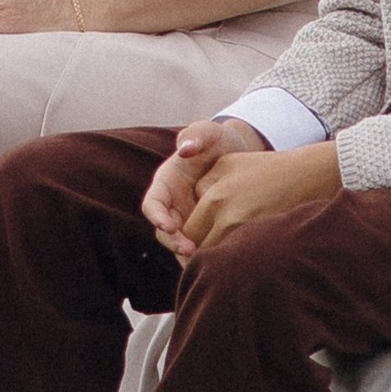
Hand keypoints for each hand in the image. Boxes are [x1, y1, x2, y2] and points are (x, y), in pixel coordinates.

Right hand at [143, 116, 271, 256]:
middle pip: (164, 229)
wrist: (238, 152)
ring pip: (180, 242)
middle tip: (189, 251)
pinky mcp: (203, 227)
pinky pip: (200, 244)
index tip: (170, 226)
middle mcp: (172, 203)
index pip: (153, 204)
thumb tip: (184, 150)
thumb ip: (196, 136)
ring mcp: (187, 217)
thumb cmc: (218, 140)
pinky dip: (205, 253)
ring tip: (203, 259)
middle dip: (173, 242)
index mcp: (166, 182)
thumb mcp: (208, 132)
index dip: (157, 217)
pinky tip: (219, 257)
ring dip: (187, 253)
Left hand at [179, 130, 344, 252]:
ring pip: (219, 260)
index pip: (188, 232)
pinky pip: (240, 260)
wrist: (307, 177)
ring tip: (219, 256)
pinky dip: (235, 261)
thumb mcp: (227, 164)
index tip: (189, 239)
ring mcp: (248, 234)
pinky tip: (239, 256)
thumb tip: (190, 206)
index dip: (185, 238)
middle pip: (200, 250)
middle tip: (199, 252)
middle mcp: (228, 220)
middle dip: (197, 252)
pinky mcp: (265, 244)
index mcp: (215, 200)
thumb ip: (202, 185)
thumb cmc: (264, 168)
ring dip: (216, 260)